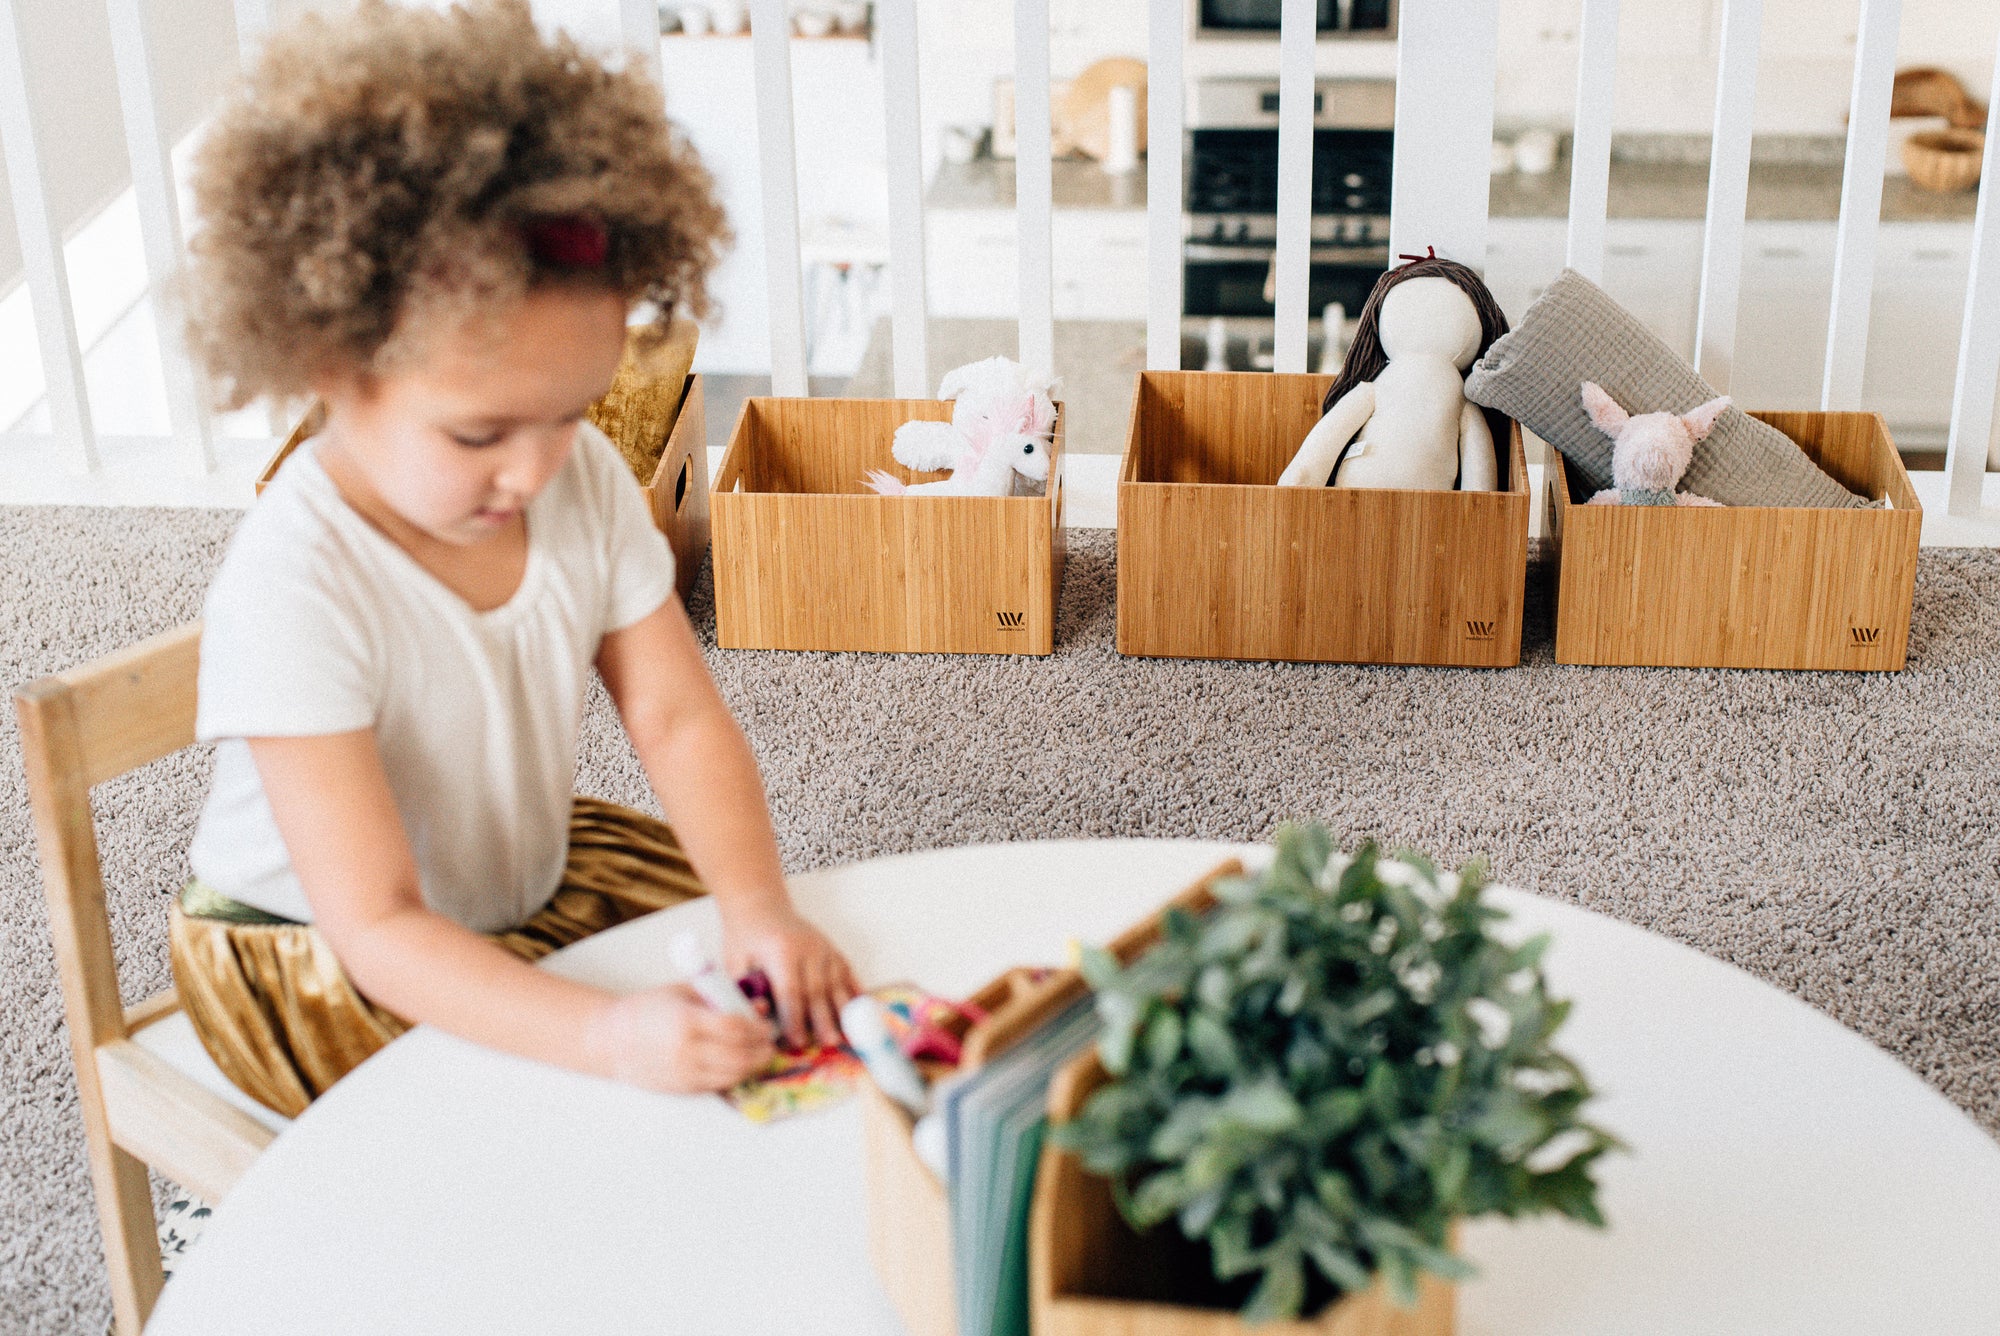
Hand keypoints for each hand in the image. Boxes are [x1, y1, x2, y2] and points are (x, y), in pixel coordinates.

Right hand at [585, 983, 775, 1093]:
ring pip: (732, 1075)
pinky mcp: (682, 1088)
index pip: (735, 1028)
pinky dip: (735, 1076)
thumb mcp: (683, 992)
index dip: (757, 1028)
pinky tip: (740, 1065)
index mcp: (685, 1021)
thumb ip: (720, 997)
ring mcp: (683, 1073)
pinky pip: (718, 1086)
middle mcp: (686, 1051)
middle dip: (761, 1050)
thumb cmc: (647, 1009)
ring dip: (753, 1066)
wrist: (611, 1040)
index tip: (765, 1024)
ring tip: (761, 1054)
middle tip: (770, 1042)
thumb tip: (758, 1005)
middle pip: (739, 1056)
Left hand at [721, 901, 859, 1049]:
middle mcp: (808, 949)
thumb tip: (761, 1017)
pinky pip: (848, 973)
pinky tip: (862, 1011)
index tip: (797, 1041)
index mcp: (781, 951)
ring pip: (836, 984)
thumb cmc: (745, 939)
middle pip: (817, 990)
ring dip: (843, 1011)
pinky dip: (855, 992)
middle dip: (824, 1020)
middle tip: (829, 1043)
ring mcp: (824, 948)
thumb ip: (747, 990)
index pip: (790, 990)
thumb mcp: (735, 963)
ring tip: (849, 1034)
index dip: (794, 1018)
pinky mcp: (833, 950)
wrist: (761, 907)